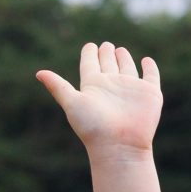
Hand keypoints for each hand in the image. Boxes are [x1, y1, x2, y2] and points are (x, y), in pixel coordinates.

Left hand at [39, 41, 162, 154]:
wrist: (119, 146)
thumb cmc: (93, 127)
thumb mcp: (71, 103)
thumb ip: (58, 86)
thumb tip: (38, 73)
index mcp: (93, 85)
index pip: (90, 64)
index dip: (89, 54)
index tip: (90, 46)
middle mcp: (112, 85)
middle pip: (108, 63)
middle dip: (107, 53)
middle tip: (106, 45)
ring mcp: (131, 89)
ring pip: (128, 68)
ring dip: (124, 58)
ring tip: (120, 50)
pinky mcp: (150, 94)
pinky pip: (151, 76)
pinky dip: (150, 68)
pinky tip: (146, 61)